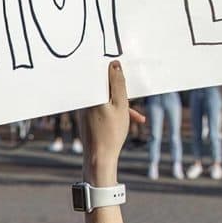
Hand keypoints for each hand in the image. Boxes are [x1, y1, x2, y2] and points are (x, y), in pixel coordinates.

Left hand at [80, 61, 143, 182]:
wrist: (99, 157)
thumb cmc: (111, 132)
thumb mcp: (121, 105)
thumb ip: (118, 84)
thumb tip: (114, 64)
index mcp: (90, 94)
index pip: (99, 72)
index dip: (112, 68)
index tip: (121, 65)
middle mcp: (84, 99)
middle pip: (104, 86)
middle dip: (120, 90)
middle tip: (132, 95)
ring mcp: (84, 109)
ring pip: (105, 98)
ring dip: (121, 103)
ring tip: (137, 116)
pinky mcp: (86, 116)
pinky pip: (102, 108)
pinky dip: (114, 111)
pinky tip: (129, 120)